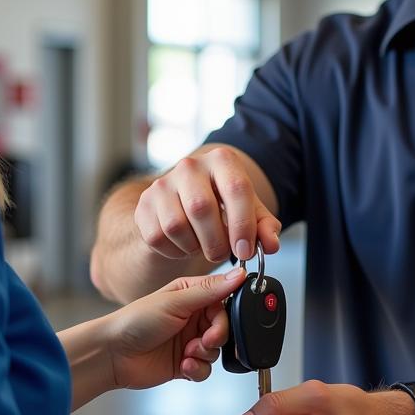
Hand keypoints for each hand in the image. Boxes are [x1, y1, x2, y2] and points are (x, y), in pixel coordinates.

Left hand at [107, 267, 246, 388]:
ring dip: (205, 354)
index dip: (227, 315)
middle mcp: (193, 317)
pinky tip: (183, 366)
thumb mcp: (175, 302)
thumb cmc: (136, 321)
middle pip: (224, 328)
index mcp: (192, 294)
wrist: (113, 355)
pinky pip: (206, 368)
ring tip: (187, 354)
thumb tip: (239, 275)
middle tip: (204, 341)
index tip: (218, 324)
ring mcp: (189, 341)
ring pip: (217, 350)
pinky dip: (198, 369)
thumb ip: (210, 290)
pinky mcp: (185, 363)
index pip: (224, 302)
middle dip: (217, 337)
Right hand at [134, 147, 280, 264]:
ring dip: (194, 246)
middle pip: (201, 208)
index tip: (245, 250)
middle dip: (216, 241)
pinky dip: (175, 251)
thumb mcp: (249, 212)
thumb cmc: (223, 205)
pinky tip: (185, 244)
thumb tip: (270, 244)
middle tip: (223, 254)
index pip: (236, 188)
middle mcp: (189, 166)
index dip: (243, 224)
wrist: (186, 201)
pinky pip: (158, 237)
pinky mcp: (143, 205)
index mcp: (222, 160)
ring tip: (204, 245)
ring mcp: (162, 183)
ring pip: (176, 225)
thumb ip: (265, 227)